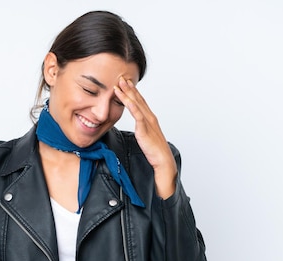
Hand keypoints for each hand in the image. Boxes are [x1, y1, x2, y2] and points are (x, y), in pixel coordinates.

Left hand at [114, 77, 176, 198]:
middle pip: (138, 99)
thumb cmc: (154, 152)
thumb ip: (141, 130)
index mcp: (149, 119)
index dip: (132, 91)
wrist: (163, 160)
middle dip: (129, 87)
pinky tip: (125, 99)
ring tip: (119, 83)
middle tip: (121, 77)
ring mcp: (148, 122)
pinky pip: (137, 114)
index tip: (125, 83)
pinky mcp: (145, 128)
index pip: (140, 102)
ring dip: (127, 93)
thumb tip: (136, 128)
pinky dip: (131, 105)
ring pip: (136, 103)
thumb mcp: (145, 137)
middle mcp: (150, 117)